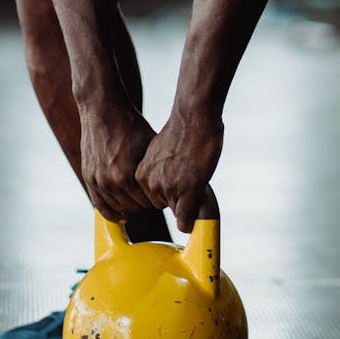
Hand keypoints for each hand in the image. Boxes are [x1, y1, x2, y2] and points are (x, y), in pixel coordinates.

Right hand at [79, 97, 156, 222]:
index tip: (165, 197)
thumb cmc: (131, 125)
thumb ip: (157, 168)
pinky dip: (111, 212)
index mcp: (127, 176)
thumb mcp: (151, 145)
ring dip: (130, 206)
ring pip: (118, 206)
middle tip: (155, 198)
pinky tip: (122, 216)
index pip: (148, 202)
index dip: (159, 200)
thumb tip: (174, 183)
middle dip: (146, 204)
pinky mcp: (88, 177)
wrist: (103, 110)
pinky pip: (99, 204)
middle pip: (134, 207)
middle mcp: (110, 182)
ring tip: (142, 201)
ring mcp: (97, 181)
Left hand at [136, 110, 223, 232]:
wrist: (194, 117)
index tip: (176, 181)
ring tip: (196, 179)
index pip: (151, 196)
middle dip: (175, 198)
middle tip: (188, 179)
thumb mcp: (159, 152)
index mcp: (142, 173)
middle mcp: (151, 183)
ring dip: (187, 204)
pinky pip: (186, 219)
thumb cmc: (181, 131)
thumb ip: (157, 169)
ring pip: (177, 211)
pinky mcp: (187, 191)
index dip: (166, 190)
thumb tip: (163, 179)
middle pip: (162, 205)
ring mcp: (168, 188)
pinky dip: (191, 222)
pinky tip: (197, 218)